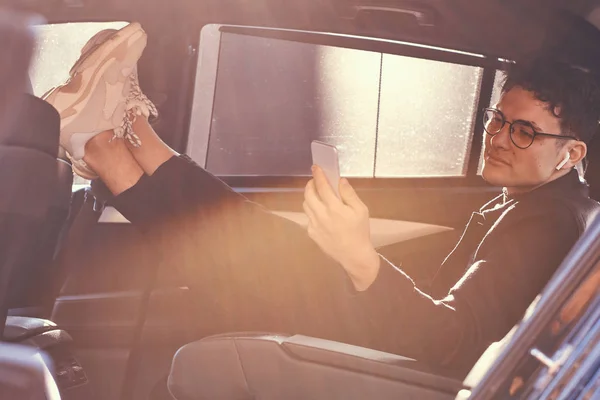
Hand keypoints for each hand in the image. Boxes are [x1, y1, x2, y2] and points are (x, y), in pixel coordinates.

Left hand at [303, 165, 380, 290]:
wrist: (354, 255)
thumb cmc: (360, 232)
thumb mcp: (361, 210)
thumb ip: (349, 194)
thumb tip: (340, 181)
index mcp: (334, 208)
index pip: (322, 186)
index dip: (318, 175)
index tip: (316, 167)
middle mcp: (321, 215)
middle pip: (308, 194)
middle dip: (310, 184)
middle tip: (316, 181)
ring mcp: (314, 225)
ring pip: (306, 205)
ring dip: (310, 197)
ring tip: (318, 195)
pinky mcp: (312, 233)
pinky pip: (308, 217)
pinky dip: (313, 211)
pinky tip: (322, 213)